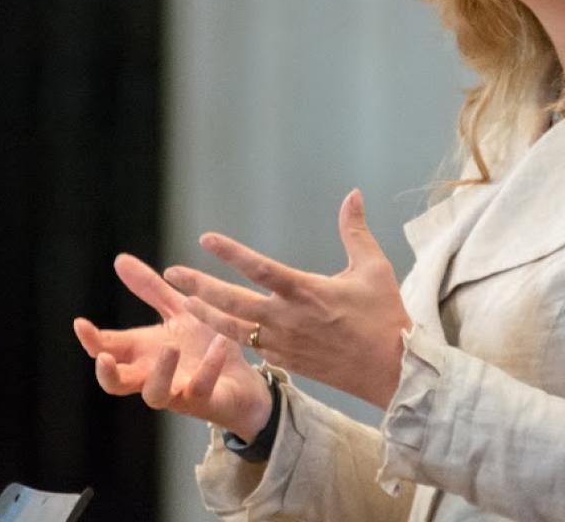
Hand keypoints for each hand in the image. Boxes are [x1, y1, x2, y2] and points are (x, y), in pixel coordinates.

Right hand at [73, 253, 272, 439]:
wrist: (245, 379)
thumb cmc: (203, 346)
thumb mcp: (177, 311)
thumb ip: (150, 290)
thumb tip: (119, 259)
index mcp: (142, 353)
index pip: (107, 349)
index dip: (91, 340)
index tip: (80, 323)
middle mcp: (153, 376)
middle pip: (117, 384)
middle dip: (107, 373)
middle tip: (103, 357)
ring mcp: (177, 392)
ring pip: (155, 394)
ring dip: (161, 372)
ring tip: (170, 347)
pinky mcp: (205, 401)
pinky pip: (201, 388)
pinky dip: (209, 366)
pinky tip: (219, 343)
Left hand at [163, 189, 411, 408]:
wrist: (392, 371)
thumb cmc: (385, 316)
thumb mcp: (374, 267)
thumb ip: (355, 230)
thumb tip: (352, 194)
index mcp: (308, 292)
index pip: (260, 268)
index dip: (231, 253)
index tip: (206, 239)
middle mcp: (289, 319)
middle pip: (233, 302)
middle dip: (199, 286)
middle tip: (172, 273)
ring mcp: (284, 343)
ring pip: (234, 329)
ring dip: (206, 315)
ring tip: (183, 303)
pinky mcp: (287, 361)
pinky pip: (252, 347)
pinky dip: (232, 337)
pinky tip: (219, 327)